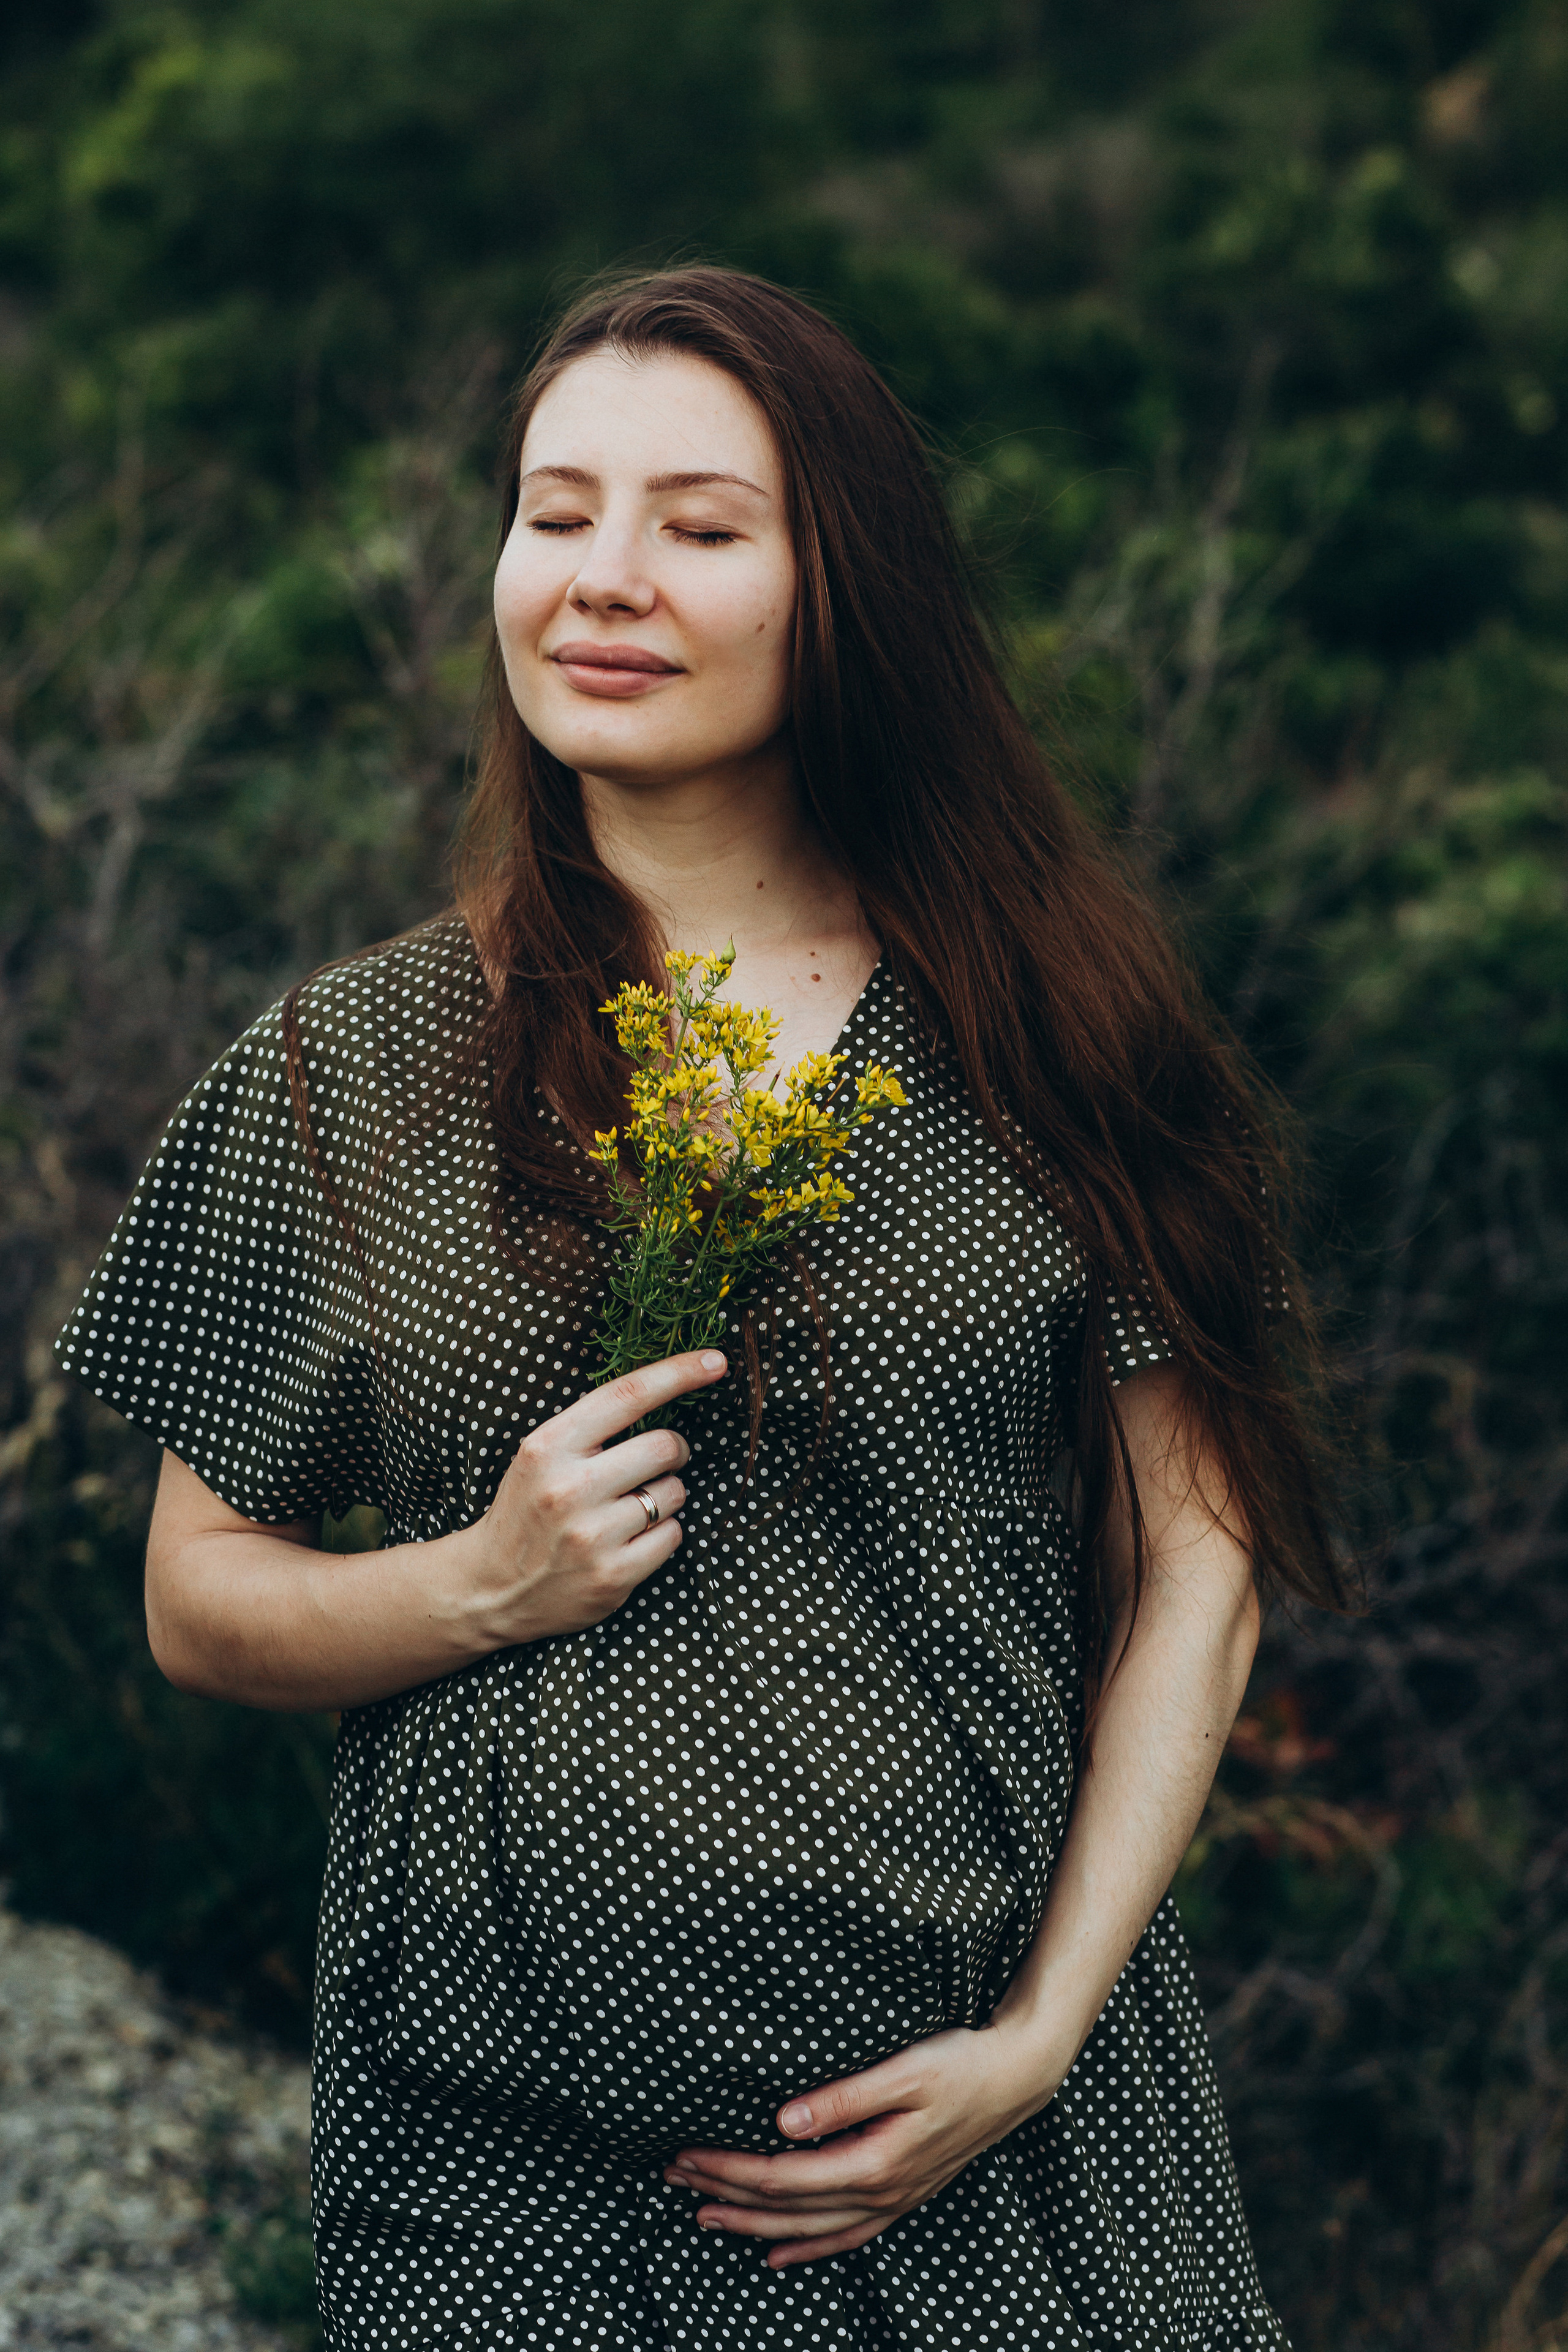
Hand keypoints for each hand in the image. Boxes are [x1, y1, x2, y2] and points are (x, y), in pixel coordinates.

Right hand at [449, 1349, 727, 1648]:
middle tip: (658, 1461)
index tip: (716, 1361)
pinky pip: (674, 1535)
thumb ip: (591, 1426)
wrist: (491, 1587)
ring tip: (630, 1508)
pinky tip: (631, 1539)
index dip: (678, 1373)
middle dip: (673, 1451)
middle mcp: (569, 1488)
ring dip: (665, 1495)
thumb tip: (664, 1387)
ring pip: (673, 1492)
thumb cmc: (528, 1509)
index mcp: (548, 1446)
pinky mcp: (612, 1576)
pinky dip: (663, 1533)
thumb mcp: (541, 1455)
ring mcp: (591, 1536)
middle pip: (664, 1446)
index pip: (627, 1395)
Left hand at [663, 2020, 1069, 2267]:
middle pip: (785, 2206)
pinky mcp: (902, 2196)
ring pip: (808, 2228)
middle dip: (725, 2193)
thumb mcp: (904, 2070)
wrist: (1017, 2078)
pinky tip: (776, 2252)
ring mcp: (892, 2201)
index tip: (686, 2153)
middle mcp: (878, 2193)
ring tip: (704, 2215)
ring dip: (752, 2222)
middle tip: (674, 2176)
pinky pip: (844, 2237)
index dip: (729, 2168)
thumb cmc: (961, 2062)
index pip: (781, 2175)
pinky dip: (806, 2247)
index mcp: (872, 2163)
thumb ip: (843, 2097)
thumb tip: (782, 2120)